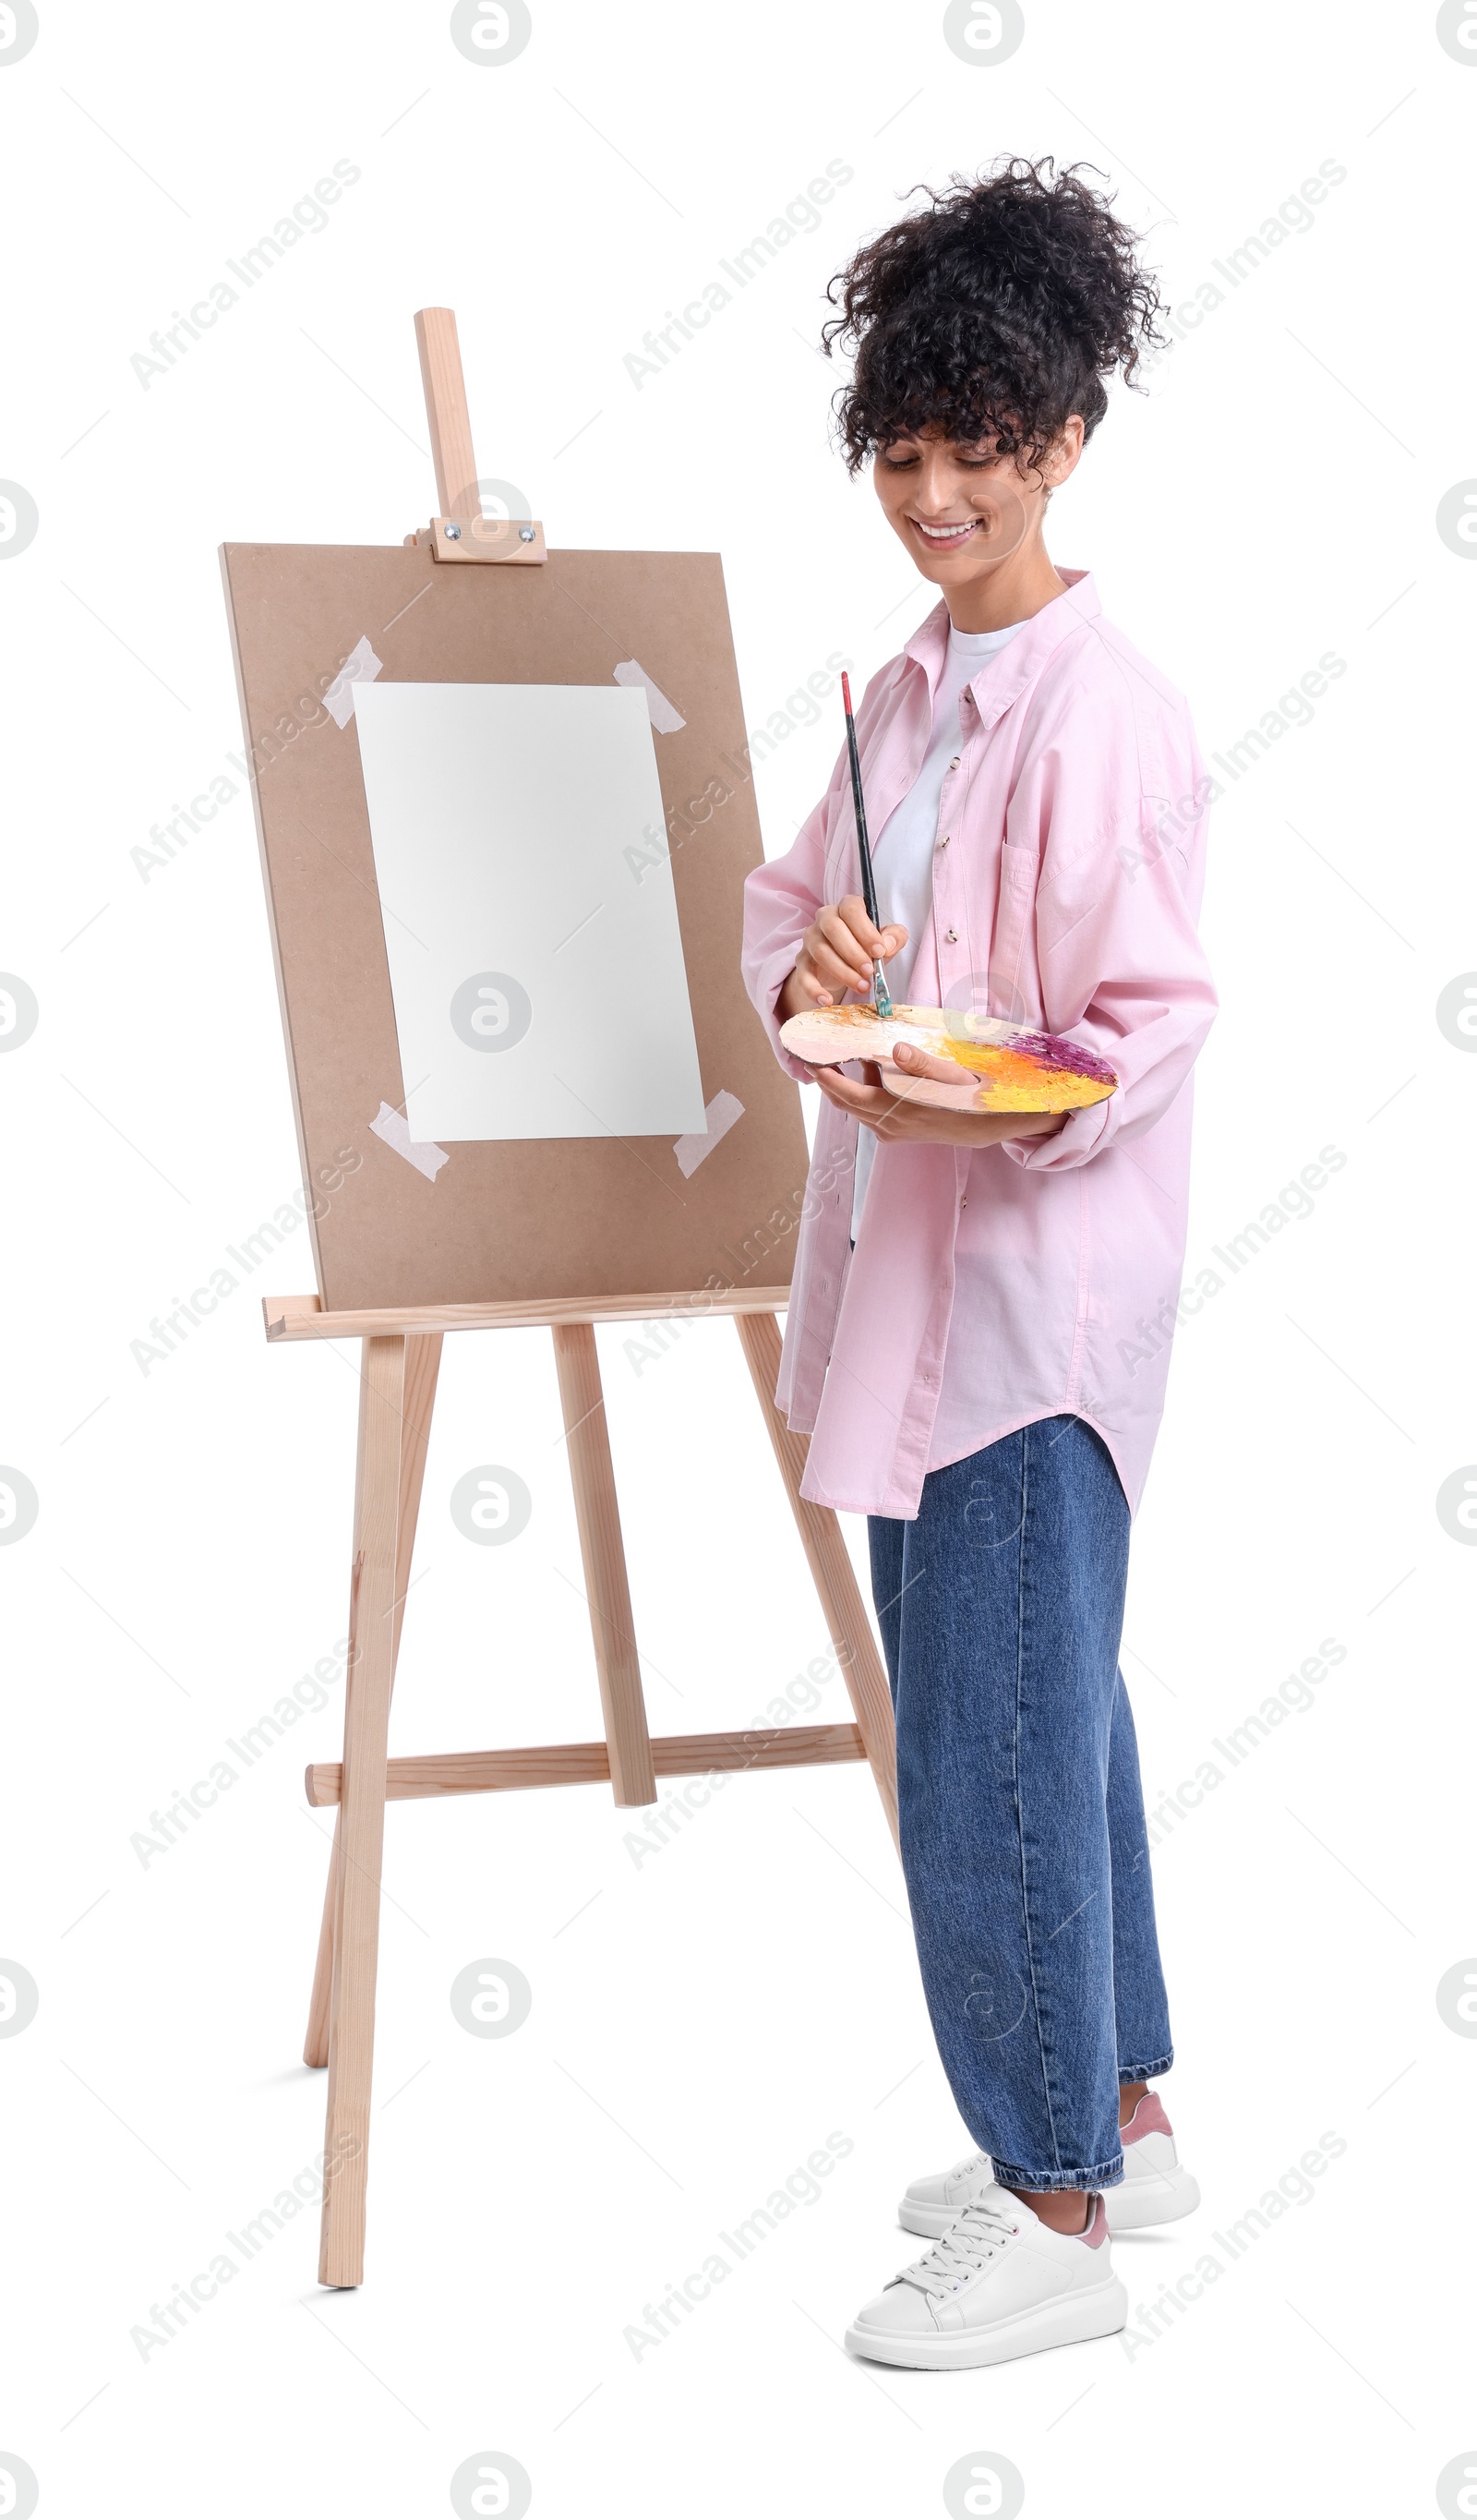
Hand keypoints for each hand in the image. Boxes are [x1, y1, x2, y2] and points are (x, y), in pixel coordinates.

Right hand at [776, 895, 906, 1025]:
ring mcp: (810, 939)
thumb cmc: (864, 949)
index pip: (851, 909)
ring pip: (821, 952)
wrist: (841, 968)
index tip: (879, 951)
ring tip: (862, 986)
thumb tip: (888, 945)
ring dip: (842, 972)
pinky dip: (814, 989)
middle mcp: (824, 919)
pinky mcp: (802, 962)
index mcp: (846, 908)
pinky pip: (804, 975)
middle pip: (833, 928)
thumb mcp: (884, 942)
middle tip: (870, 971)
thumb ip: (894, 937)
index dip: (865, 930)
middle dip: (853, 952)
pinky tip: (827, 1001)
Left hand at [813, 1039, 1069, 1147]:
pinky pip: (872, 1110)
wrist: (993, 1126)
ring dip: (845, 1086)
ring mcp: (894, 1131)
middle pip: (846, 1104)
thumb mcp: (952, 1076)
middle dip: (828, 1081)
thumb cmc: (974, 1096)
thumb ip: (921, 1063)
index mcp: (898, 1112)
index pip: (849, 1096)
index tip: (810, 1059)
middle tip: (814, 1056)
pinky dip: (864, 1092)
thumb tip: (893, 1049)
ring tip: (838, 1059)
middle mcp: (891, 1126)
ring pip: (858, 1108)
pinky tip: (872, 1071)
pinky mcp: (900, 1131)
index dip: (827, 1078)